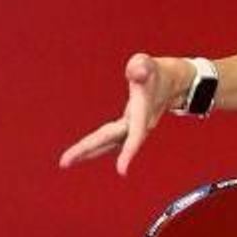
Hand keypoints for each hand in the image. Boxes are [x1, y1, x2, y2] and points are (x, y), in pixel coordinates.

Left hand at [57, 54, 188, 174]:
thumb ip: (142, 66)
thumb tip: (137, 70)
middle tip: (63, 162)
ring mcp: (133, 128)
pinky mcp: (129, 127)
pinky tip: (84, 152)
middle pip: (112, 142)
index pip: (135, 136)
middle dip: (88, 150)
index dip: (129, 152)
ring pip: (110, 144)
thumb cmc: (157, 72)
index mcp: (142, 114)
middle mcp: (138, 125)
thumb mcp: (149, 64)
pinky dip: (96, 146)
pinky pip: (110, 140)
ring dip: (89, 152)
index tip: (121, 171)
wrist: (173, 82)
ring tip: (67, 161)